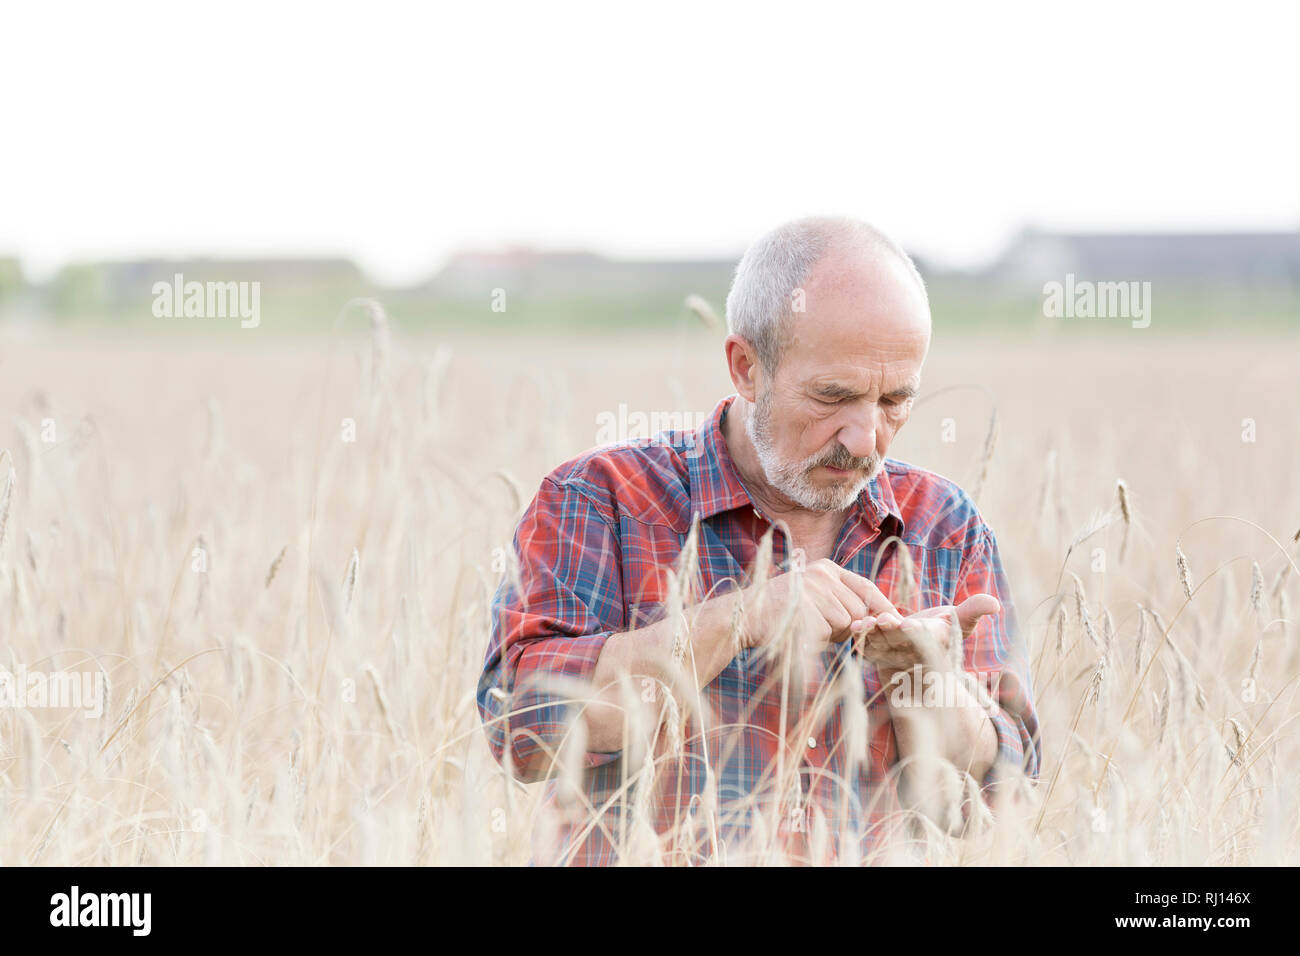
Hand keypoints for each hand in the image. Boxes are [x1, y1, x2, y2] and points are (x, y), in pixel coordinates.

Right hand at [740, 557, 897, 652]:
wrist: (743, 617)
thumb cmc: (780, 614)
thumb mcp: (814, 599)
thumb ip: (841, 603)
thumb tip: (878, 619)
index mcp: (826, 568)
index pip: (866, 587)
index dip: (883, 606)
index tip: (896, 620)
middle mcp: (823, 574)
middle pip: (860, 609)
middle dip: (848, 626)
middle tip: (820, 627)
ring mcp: (815, 590)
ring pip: (847, 622)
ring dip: (833, 634)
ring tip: (806, 626)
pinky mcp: (808, 608)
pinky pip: (829, 632)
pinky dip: (819, 639)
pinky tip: (799, 631)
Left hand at [850, 593, 1000, 678]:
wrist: (917, 647)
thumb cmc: (941, 632)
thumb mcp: (960, 622)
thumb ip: (974, 611)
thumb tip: (995, 604)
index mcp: (933, 644)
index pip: (926, 640)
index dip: (918, 634)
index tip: (910, 626)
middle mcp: (912, 653)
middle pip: (900, 642)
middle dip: (891, 632)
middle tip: (883, 620)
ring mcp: (892, 655)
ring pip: (881, 645)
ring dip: (871, 635)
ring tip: (862, 622)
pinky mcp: (875, 653)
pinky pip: (866, 647)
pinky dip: (859, 638)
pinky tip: (852, 626)